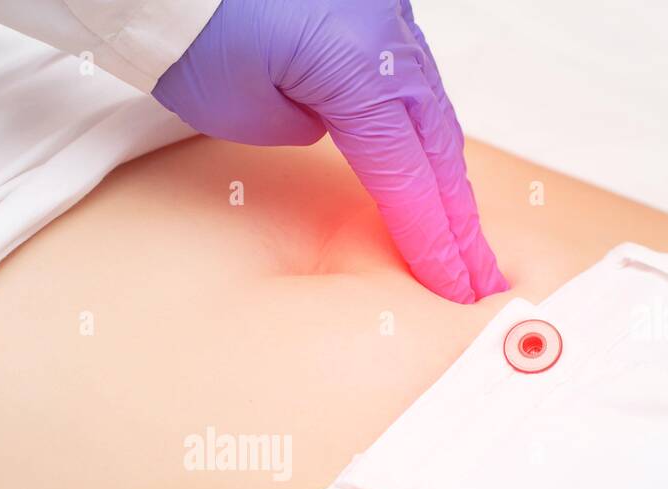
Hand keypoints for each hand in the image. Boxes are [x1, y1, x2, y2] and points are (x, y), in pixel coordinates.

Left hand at [153, 0, 506, 302]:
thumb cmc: (190, 24)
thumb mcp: (242, 109)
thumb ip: (302, 131)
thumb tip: (329, 128)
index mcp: (360, 66)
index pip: (408, 178)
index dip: (432, 239)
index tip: (453, 282)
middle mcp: (386, 31)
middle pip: (438, 145)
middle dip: (459, 216)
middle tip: (476, 271)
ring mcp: (386, 8)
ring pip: (432, 106)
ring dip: (444, 170)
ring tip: (459, 227)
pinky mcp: (373, 0)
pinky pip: (411, 73)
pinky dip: (421, 121)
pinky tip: (429, 156)